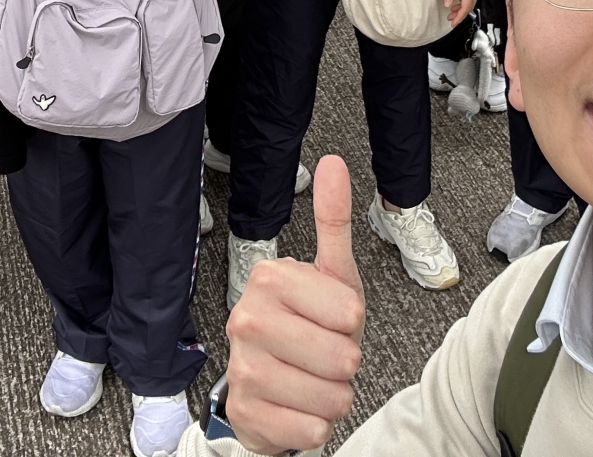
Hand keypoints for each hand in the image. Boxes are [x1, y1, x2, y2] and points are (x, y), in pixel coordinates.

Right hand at [225, 156, 367, 454]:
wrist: (270, 386)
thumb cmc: (309, 325)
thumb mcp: (330, 274)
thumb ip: (333, 220)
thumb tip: (333, 163)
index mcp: (269, 278)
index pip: (349, 311)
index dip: (351, 322)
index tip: (330, 319)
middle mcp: (246, 318)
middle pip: (343, 357)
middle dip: (345, 363)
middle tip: (323, 353)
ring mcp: (241, 367)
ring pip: (330, 396)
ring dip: (333, 396)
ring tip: (313, 380)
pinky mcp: (245, 412)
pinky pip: (311, 429)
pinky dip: (316, 425)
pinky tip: (298, 406)